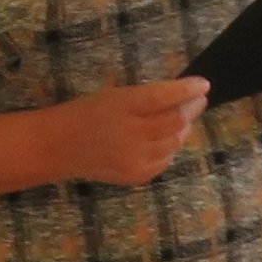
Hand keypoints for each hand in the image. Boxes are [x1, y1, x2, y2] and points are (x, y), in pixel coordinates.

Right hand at [45, 78, 209, 184]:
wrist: (57, 146)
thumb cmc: (87, 113)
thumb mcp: (115, 96)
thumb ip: (147, 97)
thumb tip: (183, 96)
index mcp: (123, 106)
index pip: (164, 97)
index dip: (187, 90)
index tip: (203, 85)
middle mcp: (131, 133)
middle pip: (176, 121)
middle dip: (192, 109)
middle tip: (197, 101)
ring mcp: (134, 158)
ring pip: (175, 142)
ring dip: (182, 129)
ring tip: (179, 120)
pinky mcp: (135, 176)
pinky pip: (165, 160)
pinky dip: (170, 148)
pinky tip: (163, 139)